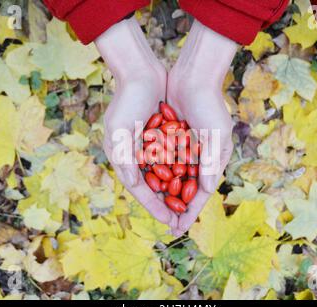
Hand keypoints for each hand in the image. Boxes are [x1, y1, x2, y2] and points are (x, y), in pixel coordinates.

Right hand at [95, 17, 177, 228]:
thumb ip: (124, 157)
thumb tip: (133, 184)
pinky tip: (196, 183)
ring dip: (177, 193)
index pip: (141, 190)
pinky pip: (175, 160)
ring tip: (191, 209)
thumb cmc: (128, 99)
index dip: (155, 207)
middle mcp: (137, 156)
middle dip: (168, 205)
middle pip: (155, 188)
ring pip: (166, 177)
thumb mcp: (119, 128)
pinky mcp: (163, 138)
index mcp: (124, 158)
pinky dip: (184, 172)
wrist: (141, 72)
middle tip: (182, 223)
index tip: (170, 222)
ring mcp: (150, 148)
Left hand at [167, 20, 237, 235]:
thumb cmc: (209, 104)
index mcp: (211, 160)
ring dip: (163, 194)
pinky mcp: (168, 139)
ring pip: (171, 178)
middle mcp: (197, 158)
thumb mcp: (216, 134)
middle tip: (166, 226)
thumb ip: (212, 162)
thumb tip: (205, 190)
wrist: (192, 77)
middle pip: (184, 189)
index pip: (200, 193)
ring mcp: (182, 149)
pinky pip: (160, 161)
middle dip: (174, 207)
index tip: (179, 228)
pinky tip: (144, 186)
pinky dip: (154, 173)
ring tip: (154, 211)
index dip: (190, 212)